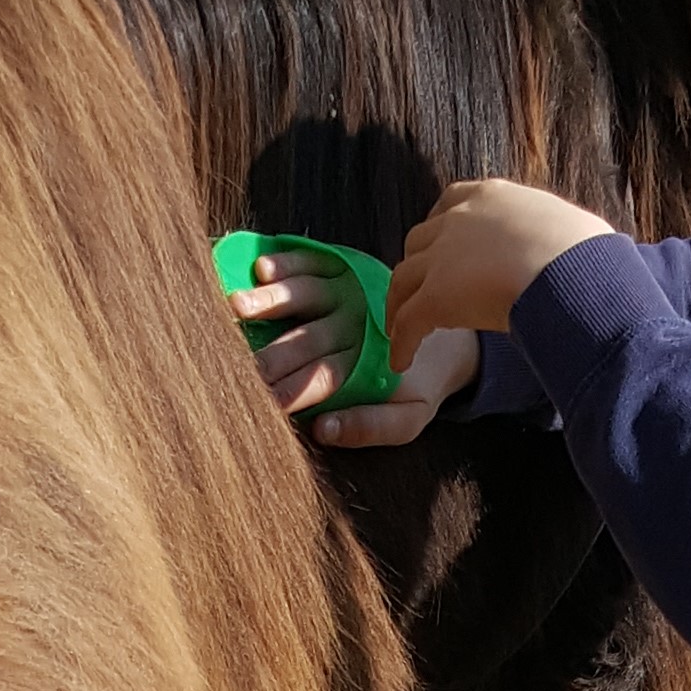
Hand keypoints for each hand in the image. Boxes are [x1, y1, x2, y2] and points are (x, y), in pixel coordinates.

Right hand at [232, 249, 476, 453]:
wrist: (453, 336)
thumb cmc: (418, 384)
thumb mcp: (408, 418)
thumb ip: (370, 427)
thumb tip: (322, 429)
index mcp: (369, 364)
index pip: (324, 377)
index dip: (293, 390)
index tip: (263, 402)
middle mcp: (357, 324)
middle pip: (308, 339)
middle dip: (272, 352)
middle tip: (237, 362)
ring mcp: (351, 292)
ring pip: (309, 294)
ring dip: (273, 300)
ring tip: (238, 305)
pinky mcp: (346, 269)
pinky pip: (316, 262)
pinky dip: (290, 262)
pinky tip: (262, 267)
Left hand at [383, 177, 614, 375]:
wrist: (572, 270)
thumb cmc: (587, 253)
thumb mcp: (565, 226)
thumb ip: (551, 234)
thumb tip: (576, 249)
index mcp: (491, 197)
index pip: (450, 203)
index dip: (440, 228)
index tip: (440, 247)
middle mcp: (459, 219)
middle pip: (419, 242)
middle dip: (417, 267)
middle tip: (420, 291)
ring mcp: (442, 257)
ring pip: (403, 282)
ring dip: (399, 307)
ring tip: (400, 330)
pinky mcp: (435, 296)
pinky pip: (407, 323)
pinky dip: (401, 344)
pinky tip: (401, 362)